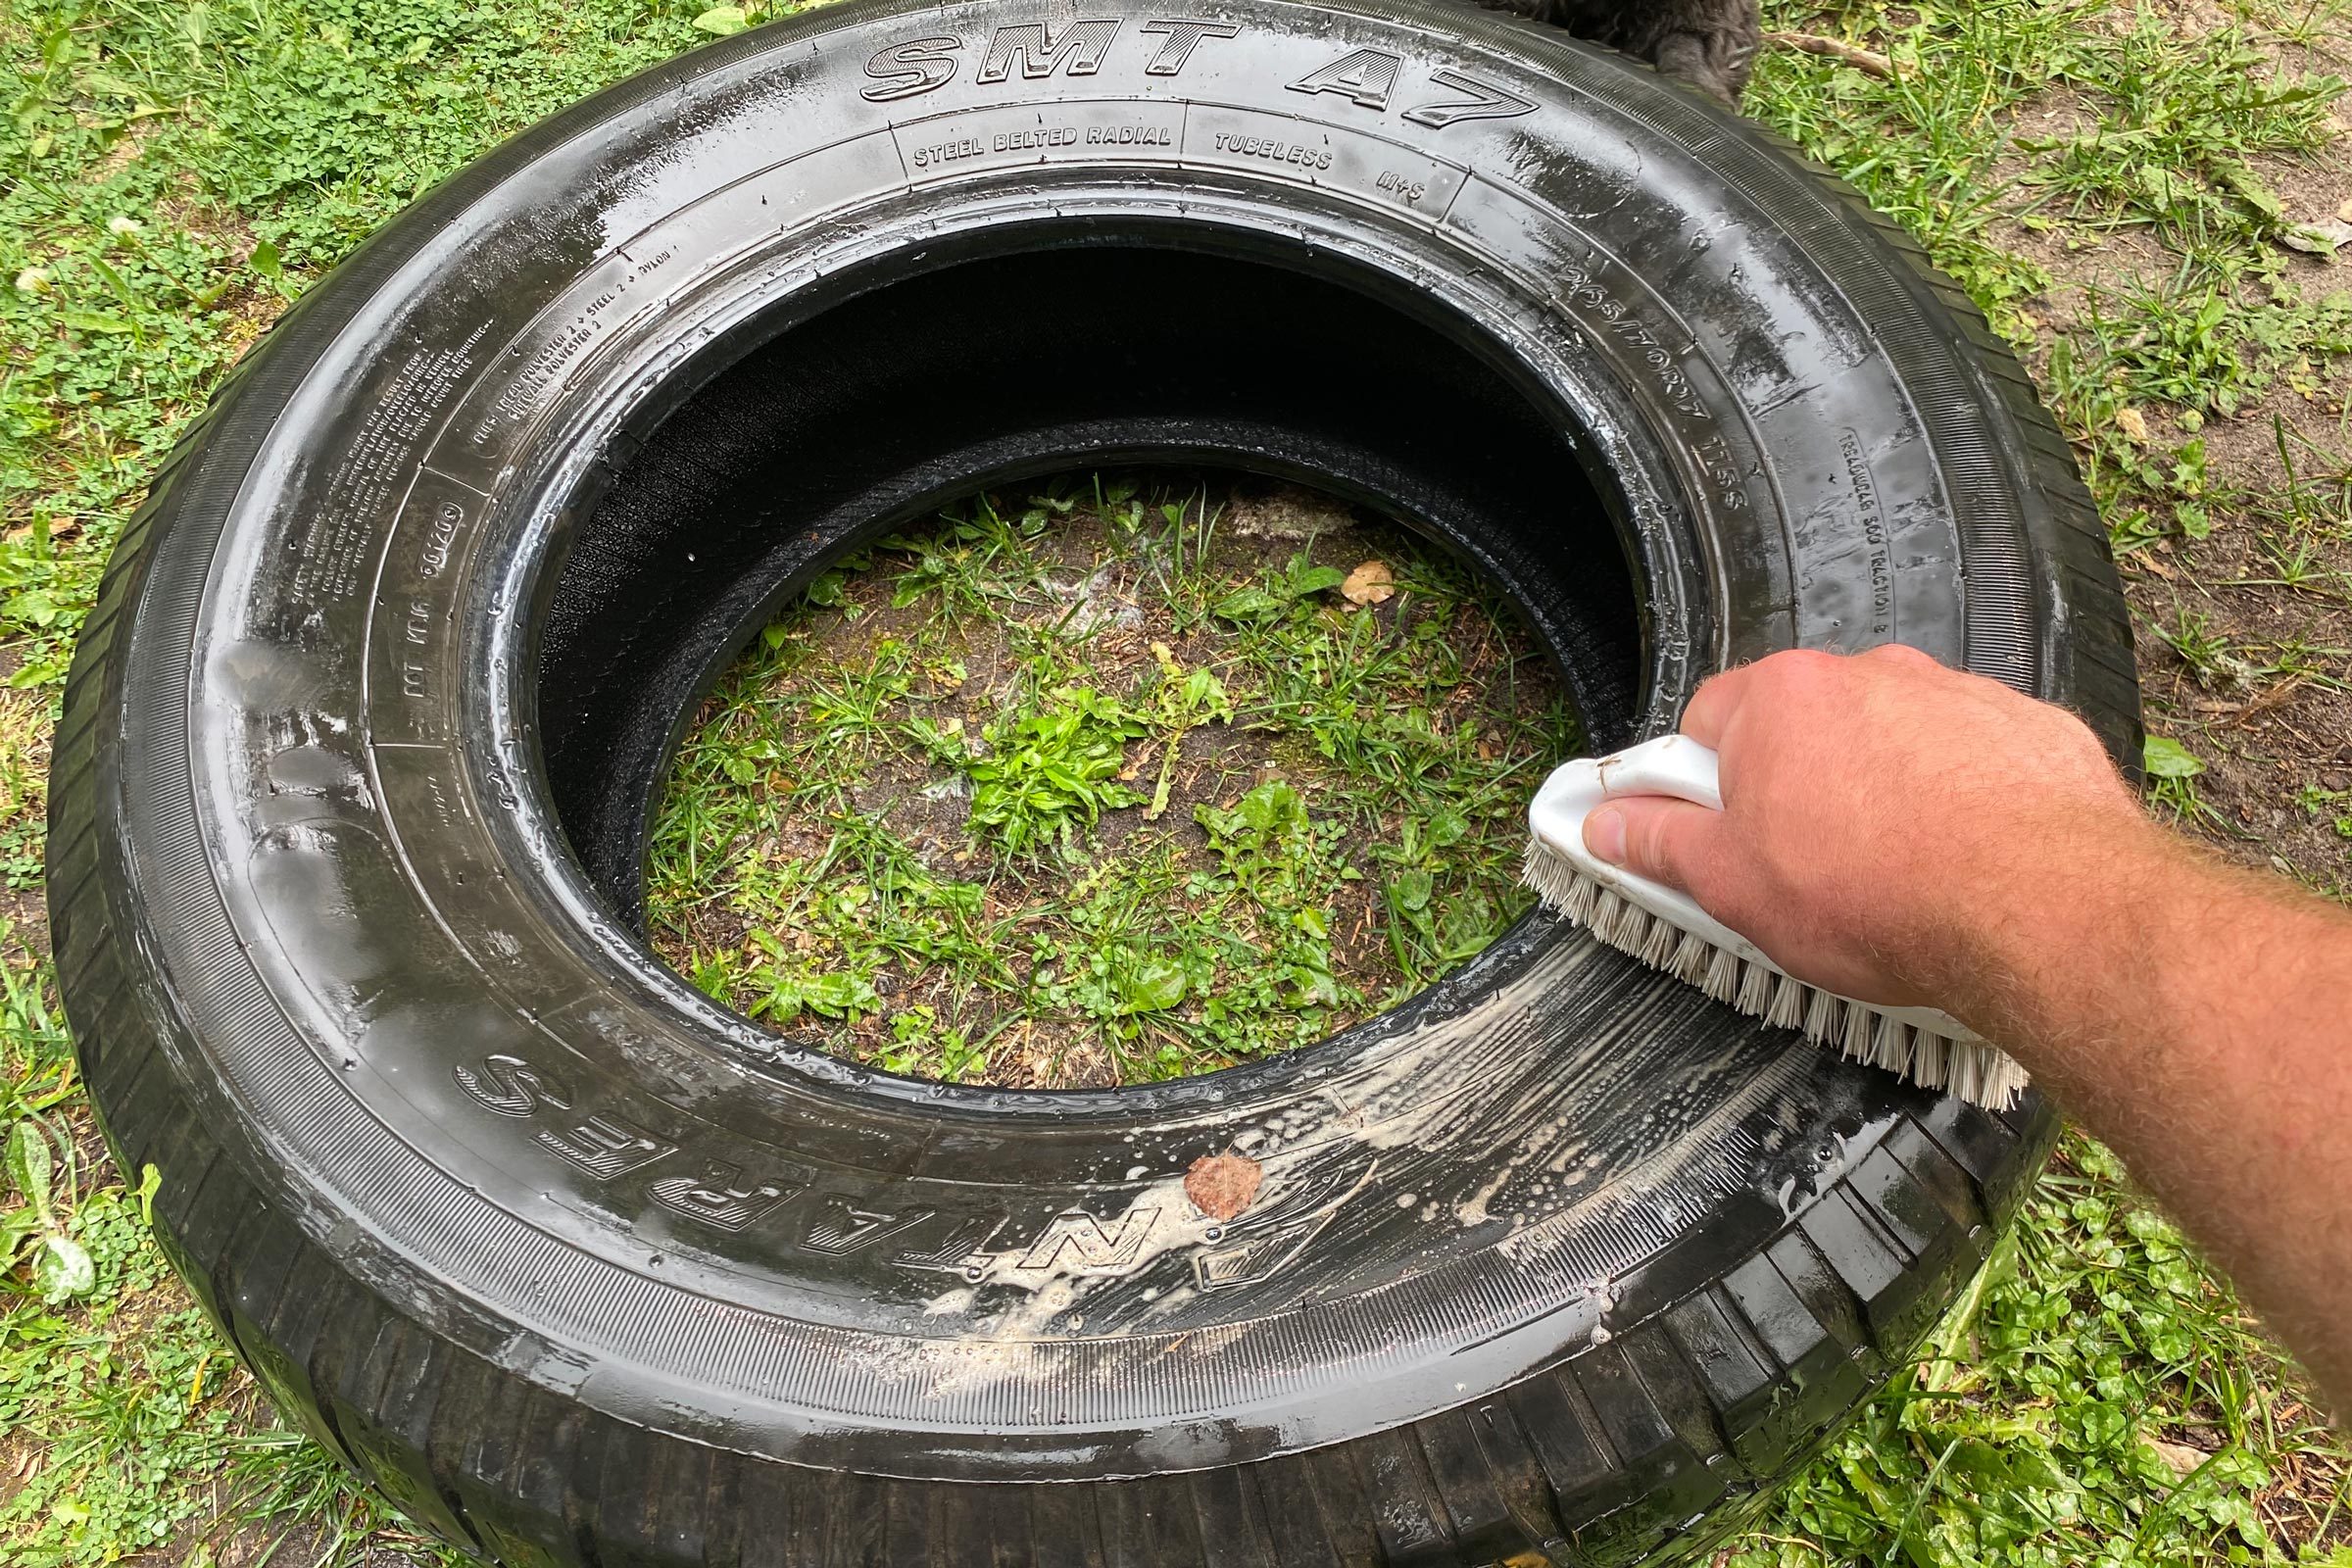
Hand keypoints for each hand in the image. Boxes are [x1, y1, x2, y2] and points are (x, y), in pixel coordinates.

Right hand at [1580, 646, 2144, 1010]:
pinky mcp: (2029, 727)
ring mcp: (1955, 694)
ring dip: (1879, 792)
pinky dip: (1961, 799)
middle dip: (1795, 790)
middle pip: (1802, 727)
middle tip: (1802, 872)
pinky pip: (1971, 757)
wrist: (2042, 909)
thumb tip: (1608, 826)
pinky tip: (1964, 862)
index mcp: (1781, 699)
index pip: (1706, 722)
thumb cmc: (1880, 895)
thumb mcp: (1735, 886)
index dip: (1700, 789)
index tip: (1710, 839)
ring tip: (1895, 877)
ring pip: (1889, 741)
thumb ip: (1662, 845)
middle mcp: (1867, 674)